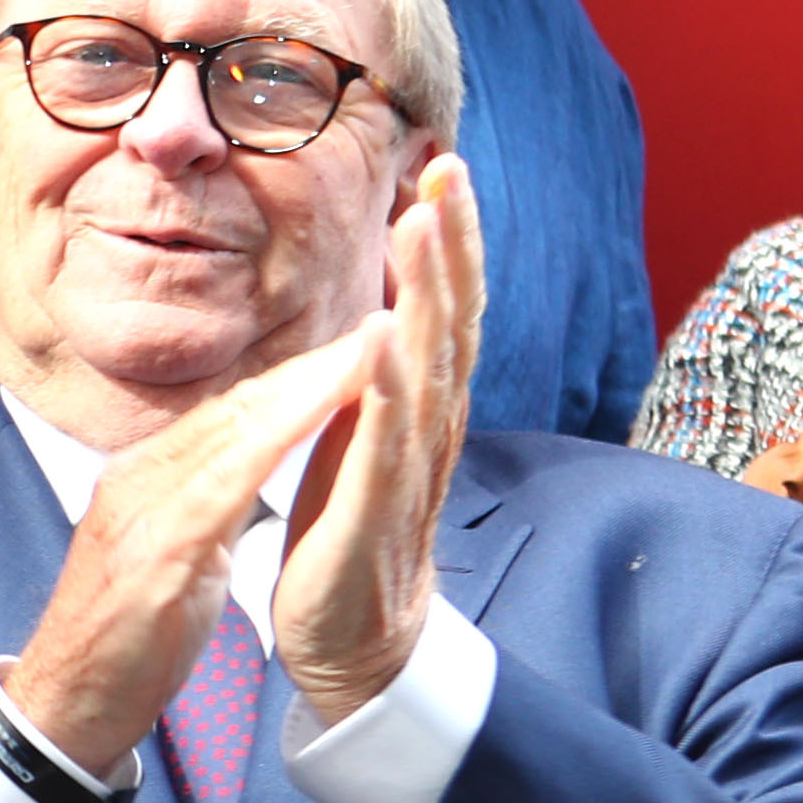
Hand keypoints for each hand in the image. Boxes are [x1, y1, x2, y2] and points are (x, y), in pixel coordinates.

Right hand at [0, 320, 384, 777]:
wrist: (65, 704)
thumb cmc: (123, 637)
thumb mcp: (173, 555)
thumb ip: (204, 504)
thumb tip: (247, 466)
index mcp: (146, 478)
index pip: (232, 412)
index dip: (298, 374)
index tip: (358, 341)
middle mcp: (139, 479)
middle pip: (237, 407)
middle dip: (311, 363)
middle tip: (380, 320)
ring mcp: (142, 514)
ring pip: (232, 434)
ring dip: (303, 389)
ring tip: (366, 353)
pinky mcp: (153, 556)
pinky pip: (220, 489)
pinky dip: (270, 446)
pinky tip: (312, 423)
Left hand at [272, 156, 483, 725]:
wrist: (354, 636)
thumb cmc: (353, 525)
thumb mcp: (365, 431)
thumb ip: (380, 369)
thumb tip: (387, 296)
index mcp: (421, 404)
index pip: (442, 308)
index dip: (448, 240)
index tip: (443, 167)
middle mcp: (429, 427)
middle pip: (448, 322)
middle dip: (449, 245)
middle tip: (449, 170)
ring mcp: (407, 470)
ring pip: (425, 369)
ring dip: (425, 298)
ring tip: (423, 230)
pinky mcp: (372, 515)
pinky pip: (383, 448)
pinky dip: (386, 395)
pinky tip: (384, 347)